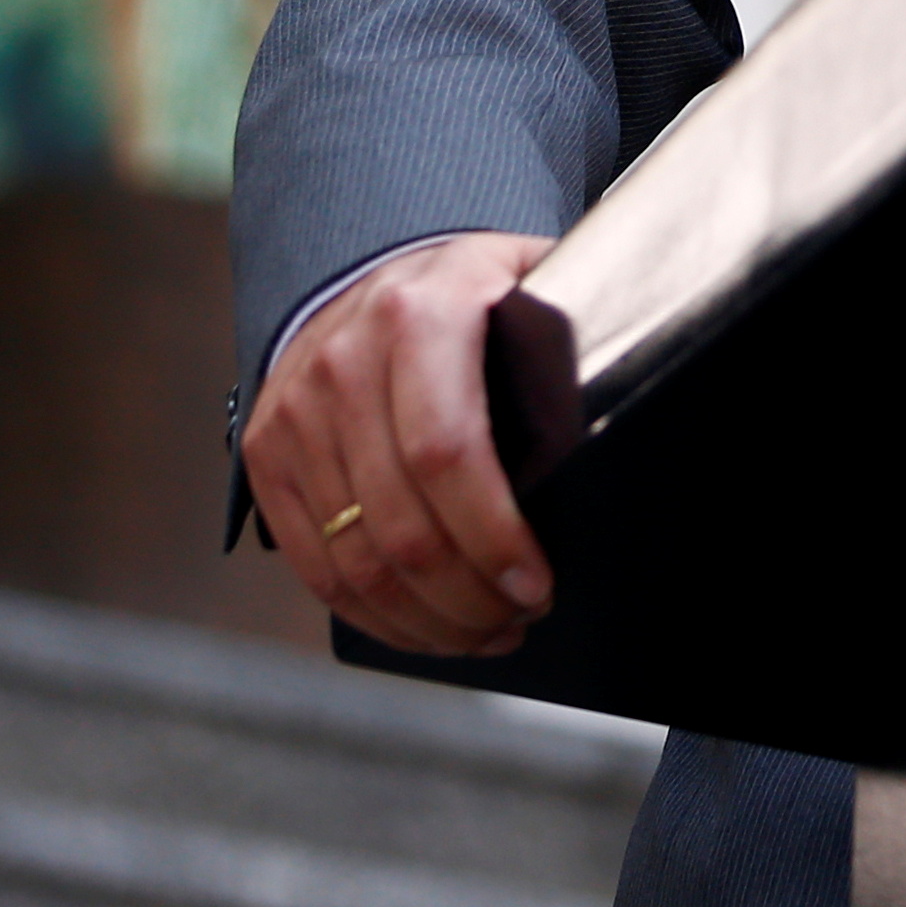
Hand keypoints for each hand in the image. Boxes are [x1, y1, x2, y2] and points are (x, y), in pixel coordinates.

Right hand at [244, 231, 561, 657]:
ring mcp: (296, 410)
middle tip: (519, 619)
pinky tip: (423, 629)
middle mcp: (344, 360)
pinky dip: (372, 615)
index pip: (446, 450)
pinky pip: (314, 564)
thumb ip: (578, 329)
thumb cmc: (475, 295)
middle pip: (400, 525)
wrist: (368, 271)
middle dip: (468, 598)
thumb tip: (638, 399)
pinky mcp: (267, 453)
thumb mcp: (530, 284)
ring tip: (484, 634)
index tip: (537, 584)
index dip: (492, 535)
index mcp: (422, 313)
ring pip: (355, 559)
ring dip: (426, 620)